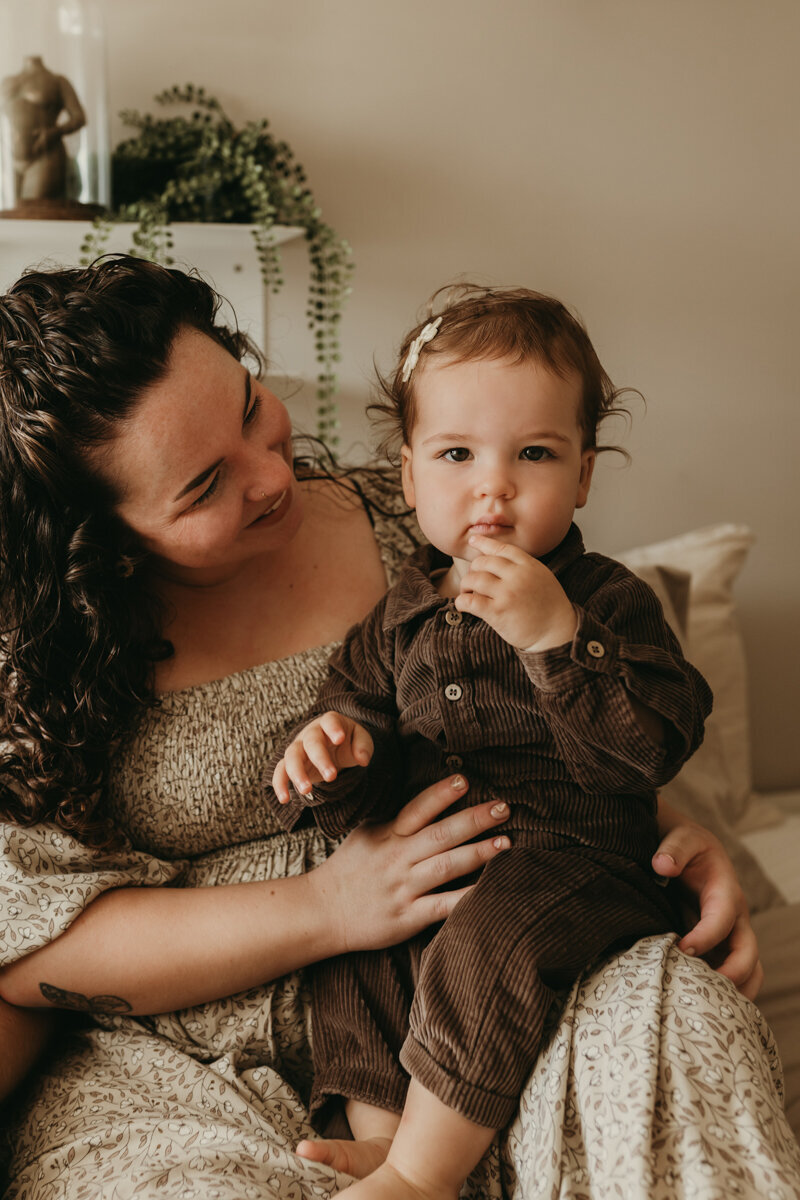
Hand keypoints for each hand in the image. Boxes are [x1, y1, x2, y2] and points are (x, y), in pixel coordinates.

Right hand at [272, 712, 372, 801]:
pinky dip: (279, 784)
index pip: (329, 721)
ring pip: (292, 756)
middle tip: (331, 777)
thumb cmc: (347, 741)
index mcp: (329, 723)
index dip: (333, 728)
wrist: (333, 746)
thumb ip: (363, 746)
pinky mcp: (290, 763)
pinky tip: (284, 799)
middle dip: (320, 759)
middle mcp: (310, 733)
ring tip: (306, 790)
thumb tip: (363, 760)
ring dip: (297, 773)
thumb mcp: (360, 739)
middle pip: (311, 742)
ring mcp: (298, 747)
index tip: (340, 739)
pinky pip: (280, 771)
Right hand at [310, 774, 511, 952]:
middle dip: (474, 819)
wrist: (322, 910)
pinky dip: (466, 899)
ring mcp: (403, 887)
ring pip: (445, 866)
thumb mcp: (368, 834)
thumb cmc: (350, 869)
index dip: (441, 794)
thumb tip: (434, 799)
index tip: (465, 779)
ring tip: (506, 843)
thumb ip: (398, 820)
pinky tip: (489, 890)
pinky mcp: (407, 917)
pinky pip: (442, 906)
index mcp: (388, 834)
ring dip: (478, 853)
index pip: (417, 809)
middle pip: (440, 834)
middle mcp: (396, 858)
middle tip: (504, 807)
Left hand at [455, 534, 576, 650]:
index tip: (472, 540)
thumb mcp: (542, 577)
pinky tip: (463, 605)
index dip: (484, 542)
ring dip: (466, 585)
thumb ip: (524, 567)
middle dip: (473, 570)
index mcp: (529, 565)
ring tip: (467, 593)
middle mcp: (517, 576)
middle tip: (472, 581)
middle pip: (483, 562)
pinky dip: (462, 601)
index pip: (501, 548)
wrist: (557, 632)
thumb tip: (499, 558)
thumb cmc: (549, 607)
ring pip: (474, 579)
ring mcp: (507, 593)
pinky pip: (470, 601)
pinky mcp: (498, 612)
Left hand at [653, 819, 762, 999]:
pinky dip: (726, 992)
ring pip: (750, 971)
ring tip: (707, 1007)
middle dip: (731, 974)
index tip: (683, 949)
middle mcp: (736, 918)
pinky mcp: (722, 947)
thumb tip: (662, 866)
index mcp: (726, 892)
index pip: (724, 919)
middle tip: (701, 989)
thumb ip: (673, 849)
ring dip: (735, 991)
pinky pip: (735, 975)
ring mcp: (732, 936)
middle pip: (748, 953)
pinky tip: (701, 1004)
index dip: (707, 936)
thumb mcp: (681, 837)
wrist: (690, 852)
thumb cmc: (686, 846)